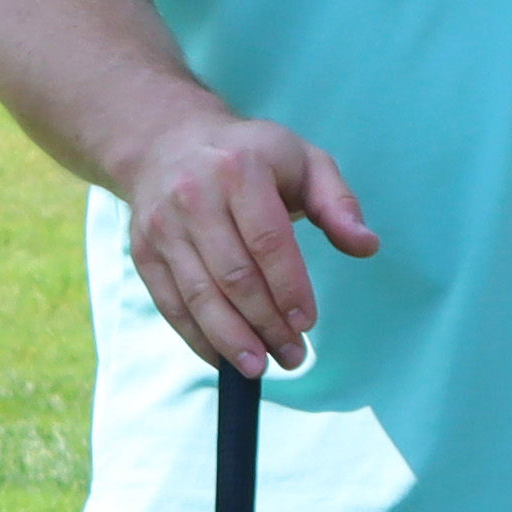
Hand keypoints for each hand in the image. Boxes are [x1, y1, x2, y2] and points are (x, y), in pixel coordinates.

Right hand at [108, 108, 375, 379]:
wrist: (167, 143)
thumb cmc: (251, 158)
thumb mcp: (304, 162)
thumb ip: (338, 204)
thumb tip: (367, 246)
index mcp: (239, 169)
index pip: (267, 240)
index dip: (289, 288)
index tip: (307, 323)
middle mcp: (194, 196)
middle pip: (233, 275)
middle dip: (265, 324)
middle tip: (293, 356)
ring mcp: (163, 226)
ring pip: (199, 296)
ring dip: (232, 340)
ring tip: (260, 368)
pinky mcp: (144, 252)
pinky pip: (172, 304)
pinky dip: (198, 338)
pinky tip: (225, 359)